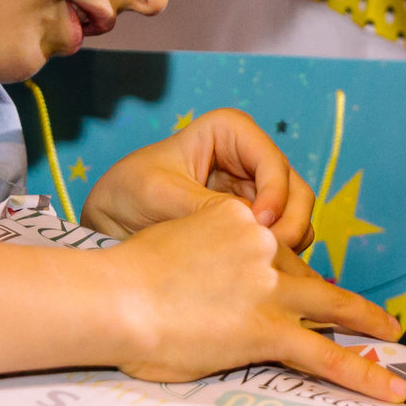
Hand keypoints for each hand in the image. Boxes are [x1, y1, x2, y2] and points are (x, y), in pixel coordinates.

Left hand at [82, 109, 316, 253]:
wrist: (109, 224)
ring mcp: (255, 193)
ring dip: (286, 244)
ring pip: (295, 217)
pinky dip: (277, 258)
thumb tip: (250, 229)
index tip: (257, 224)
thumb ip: (205, 208)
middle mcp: (249, 159)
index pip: (271, 160)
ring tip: (258, 268)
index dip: (274, 192)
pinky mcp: (253, 224)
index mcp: (229, 132)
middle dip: (288, 223)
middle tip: (270, 255)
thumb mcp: (160, 195)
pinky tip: (253, 273)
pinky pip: (282, 240)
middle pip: (294, 189)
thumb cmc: (126, 194)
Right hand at [101, 198, 405, 398]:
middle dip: (339, 295)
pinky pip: (324, 355)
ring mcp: (269, 287)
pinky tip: (389, 391)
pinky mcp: (267, 328)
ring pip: (330, 306)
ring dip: (366, 322)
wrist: (116, 296)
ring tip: (391, 337)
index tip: (279, 286)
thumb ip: (191, 263)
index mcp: (233, 220)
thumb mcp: (163, 247)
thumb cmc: (120, 281)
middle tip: (369, 312)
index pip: (268, 249)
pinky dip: (361, 374)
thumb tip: (193, 291)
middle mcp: (260, 247)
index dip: (277, 272)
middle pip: (308, 273)